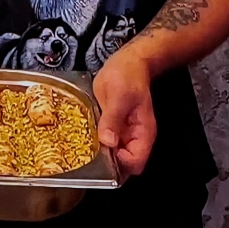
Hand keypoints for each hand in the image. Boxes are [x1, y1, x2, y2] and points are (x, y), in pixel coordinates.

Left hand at [93, 46, 156, 179]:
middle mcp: (135, 137)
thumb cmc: (128, 75)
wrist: (128, 62)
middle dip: (107, 162)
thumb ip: (113, 119)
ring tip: (85, 142)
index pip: (136, 162)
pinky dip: (97, 143)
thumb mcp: (118, 95)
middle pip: (123, 165)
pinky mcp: (113, 128)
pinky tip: (86, 134)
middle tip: (90, 150)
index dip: (120, 163)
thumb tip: (108, 142)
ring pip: (113, 156)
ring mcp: (124, 134)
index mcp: (143, 133)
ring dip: (100, 153)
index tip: (105, 151)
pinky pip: (105, 142)